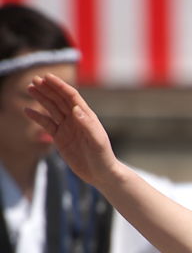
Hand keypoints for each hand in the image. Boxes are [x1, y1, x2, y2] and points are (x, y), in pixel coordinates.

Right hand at [25, 73, 120, 187]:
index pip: (72, 97)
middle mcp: (76, 120)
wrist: (101, 175)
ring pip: (52, 109)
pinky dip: (37, 117)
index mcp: (87, 117)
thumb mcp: (98, 141)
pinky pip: (47, 124)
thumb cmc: (103, 158)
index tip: (48, 77)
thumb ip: (88, 125)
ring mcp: (68, 128)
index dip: (60, 86)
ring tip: (30, 88)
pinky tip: (27, 111)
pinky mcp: (60, 138)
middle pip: (60, 100)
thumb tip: (75, 109)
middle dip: (48, 89)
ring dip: (41, 98)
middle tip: (35, 79)